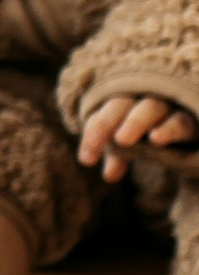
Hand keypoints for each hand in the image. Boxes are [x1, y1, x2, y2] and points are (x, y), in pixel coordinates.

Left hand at [76, 93, 198, 180]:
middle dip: (106, 123)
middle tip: (94, 146)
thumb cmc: (154, 132)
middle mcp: (144, 99)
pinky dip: (168, 128)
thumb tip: (109, 176)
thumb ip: (118, 155)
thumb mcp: (133, 144)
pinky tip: (156, 139)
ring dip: (134, 122)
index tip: (86, 160)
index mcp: (124, 103)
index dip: (93, 134)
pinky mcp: (190, 120)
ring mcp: (168, 106)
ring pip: (150, 108)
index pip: (102, 114)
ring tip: (122, 139)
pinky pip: (179, 121)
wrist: (191, 132)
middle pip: (120, 104)